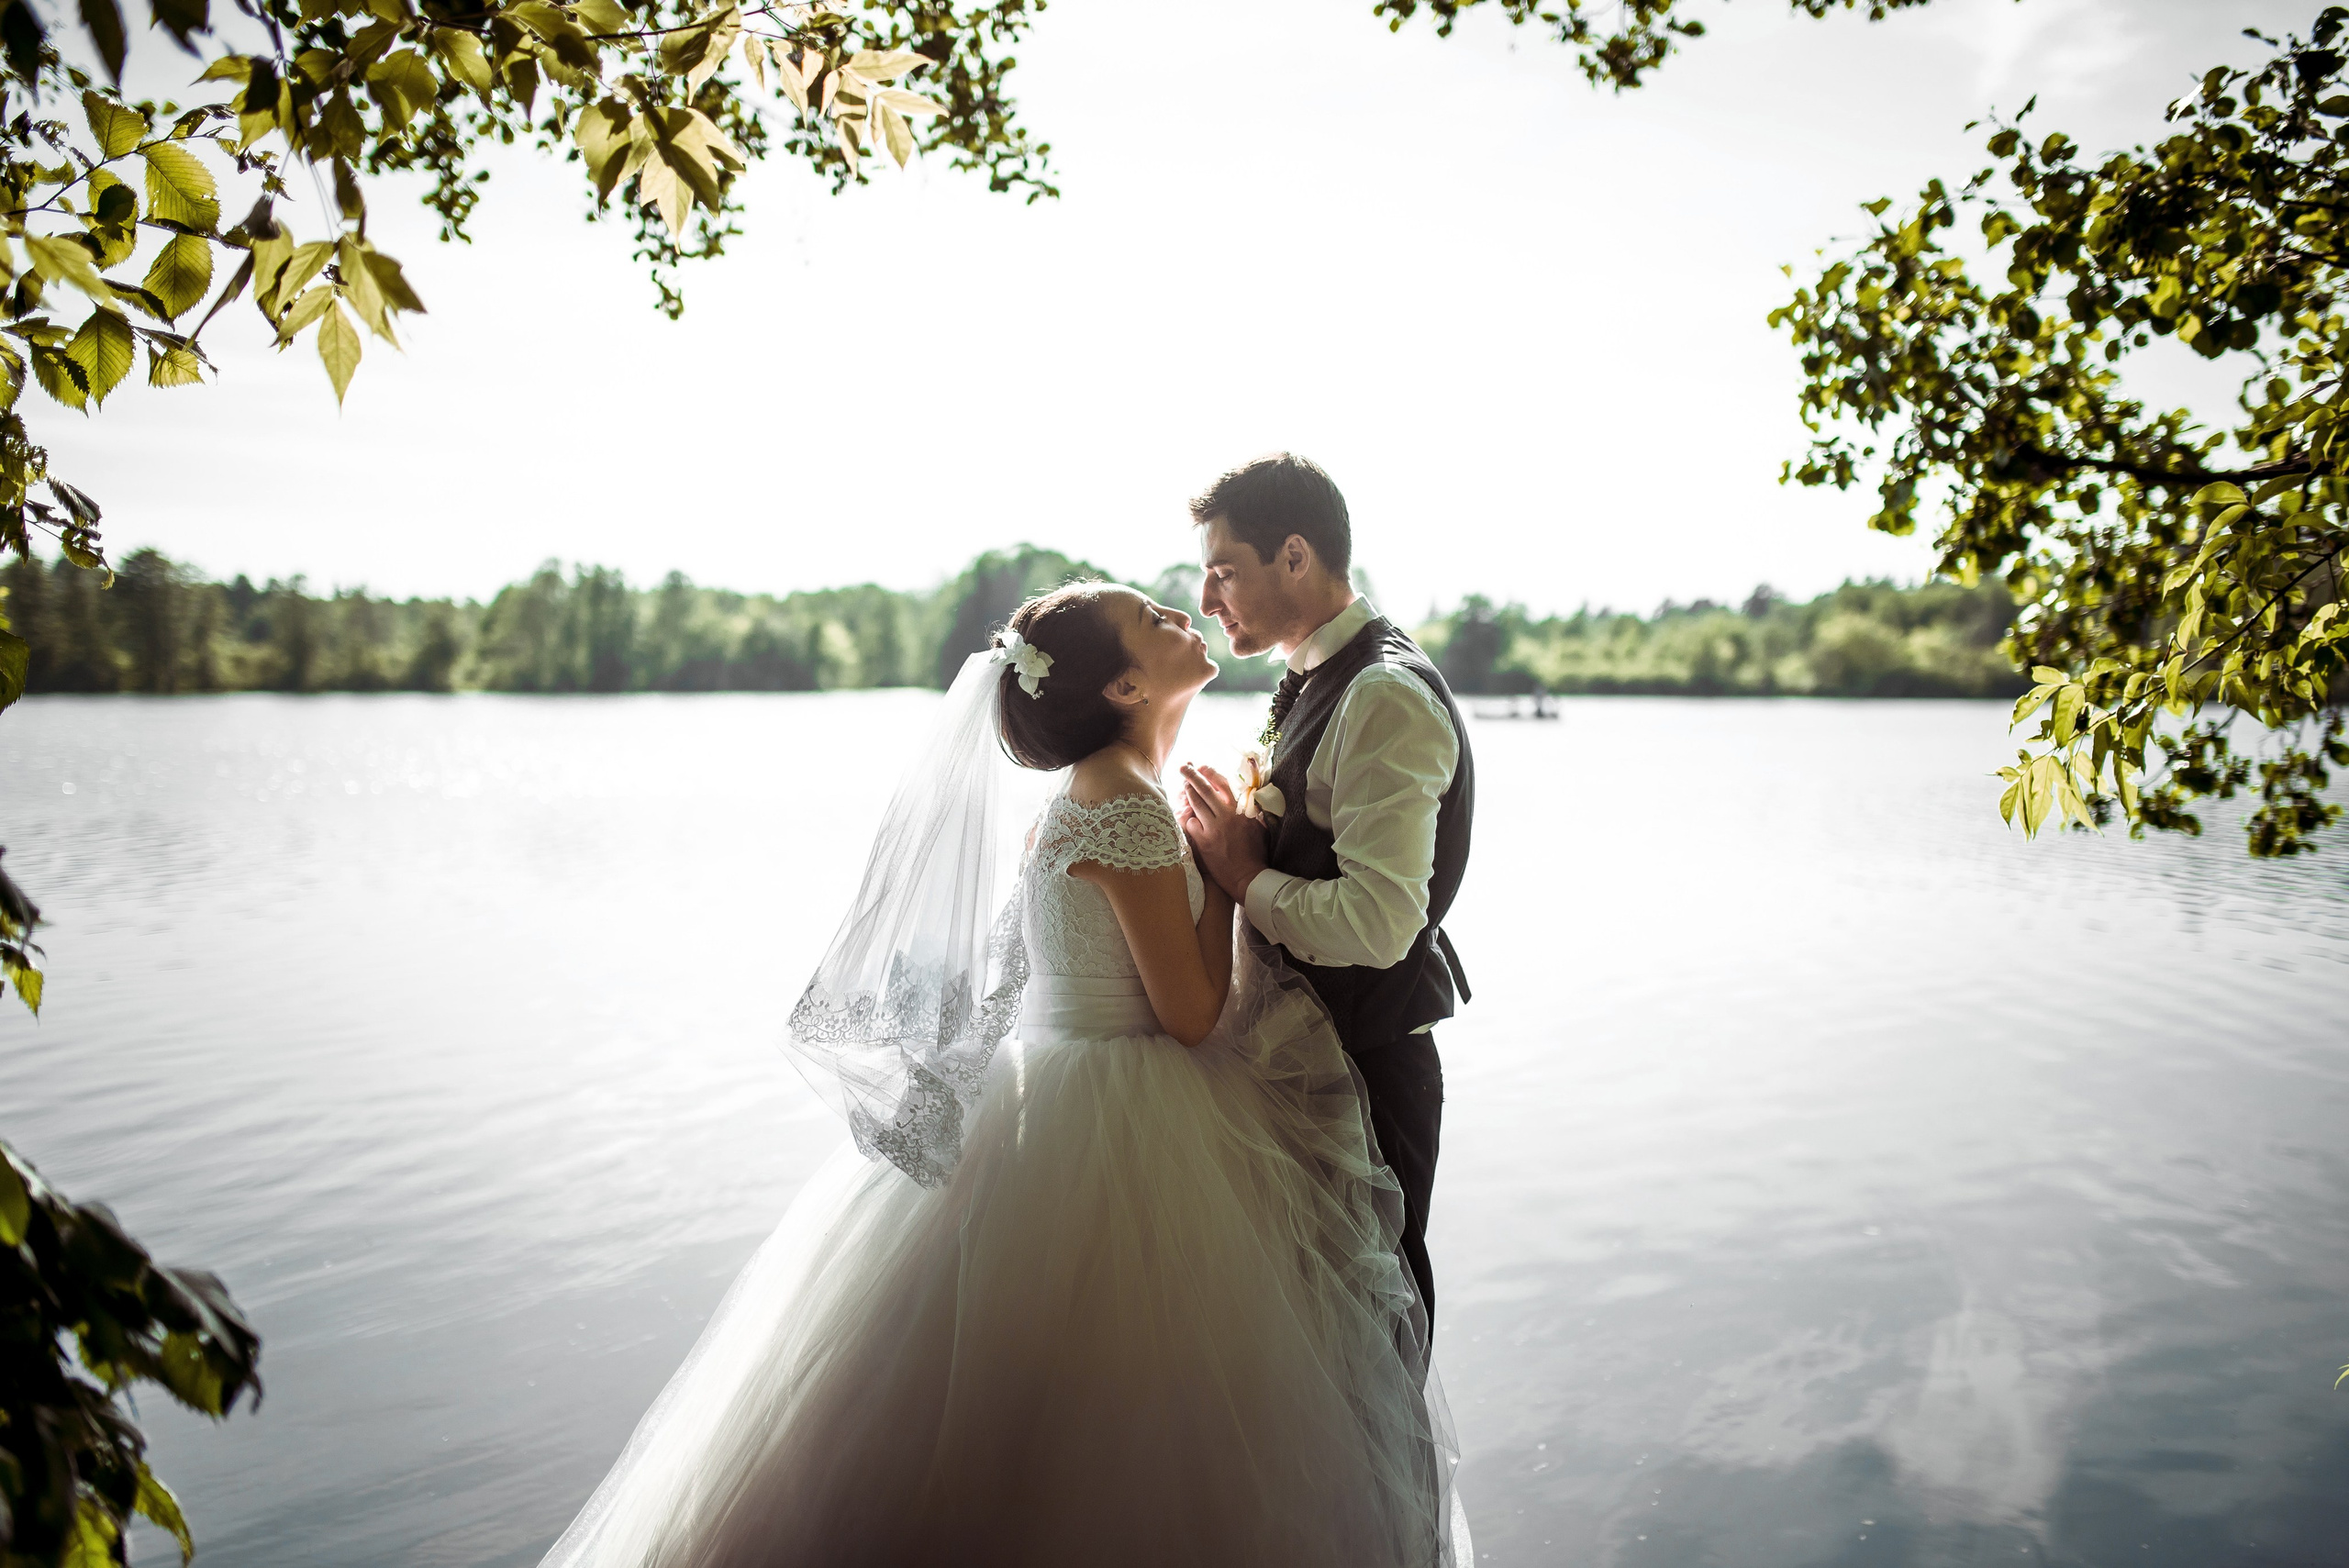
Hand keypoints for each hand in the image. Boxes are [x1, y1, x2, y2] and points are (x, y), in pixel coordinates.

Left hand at [1178, 763, 1268, 903]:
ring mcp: (1213, 828)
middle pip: (1205, 790)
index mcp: (1241, 811)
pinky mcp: (1204, 842)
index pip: (1224, 785)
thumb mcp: (1260, 828)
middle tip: (1183, 767)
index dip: (1211, 774)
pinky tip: (1189, 817)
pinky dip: (1190, 819)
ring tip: (1184, 786)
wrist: (1247, 877)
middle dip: (1192, 776)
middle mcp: (1226, 816)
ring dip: (1188, 793)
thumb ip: (1253, 812)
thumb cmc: (1256, 854)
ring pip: (1196, 804)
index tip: (1203, 767)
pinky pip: (1192, 824)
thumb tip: (1250, 799)